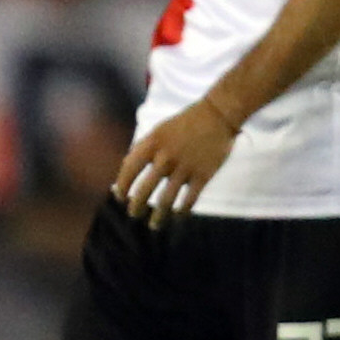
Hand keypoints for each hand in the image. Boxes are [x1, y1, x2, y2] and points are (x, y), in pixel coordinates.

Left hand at [113, 98, 239, 228]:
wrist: (218, 114)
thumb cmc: (185, 122)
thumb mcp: (159, 131)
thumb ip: (142, 150)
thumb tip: (125, 174)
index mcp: (152, 144)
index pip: (128, 171)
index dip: (121, 188)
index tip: (121, 198)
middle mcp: (165, 158)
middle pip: (144, 192)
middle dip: (136, 208)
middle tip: (135, 214)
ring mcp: (185, 168)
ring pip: (165, 201)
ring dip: (158, 217)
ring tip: (155, 225)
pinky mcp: (203, 175)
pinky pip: (189, 200)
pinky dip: (182, 212)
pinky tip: (179, 215)